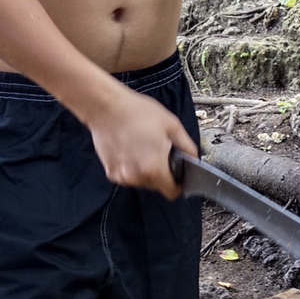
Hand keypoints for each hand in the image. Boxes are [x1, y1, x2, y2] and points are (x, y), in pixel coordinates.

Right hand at [84, 87, 198, 196]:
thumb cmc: (137, 112)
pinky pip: (127, 175)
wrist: (106, 106)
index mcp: (154, 168)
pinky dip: (131, 166)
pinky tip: (129, 148)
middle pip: (157, 185)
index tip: (178, 173)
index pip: (172, 192)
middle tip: (158, 149)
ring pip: (142, 181)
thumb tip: (193, 159)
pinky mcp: (110, 172)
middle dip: (161, 172)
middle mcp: (136, 177)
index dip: (178, 183)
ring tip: (142, 146)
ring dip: (145, 170)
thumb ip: (187, 147)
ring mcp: (121, 176)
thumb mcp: (172, 125)